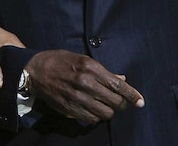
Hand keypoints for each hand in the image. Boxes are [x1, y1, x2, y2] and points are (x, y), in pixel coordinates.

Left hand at [0, 0, 23, 89]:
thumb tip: (0, 86)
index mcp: (11, 42)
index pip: (25, 59)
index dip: (27, 72)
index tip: (27, 87)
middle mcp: (4, 46)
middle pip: (13, 65)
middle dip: (11, 78)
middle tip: (12, 95)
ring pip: (0, 67)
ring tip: (1, 94)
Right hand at [24, 50, 144, 123]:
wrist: (37, 71)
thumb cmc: (61, 61)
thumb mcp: (83, 60)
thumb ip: (104, 72)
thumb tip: (122, 79)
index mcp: (91, 68)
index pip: (118, 85)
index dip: (132, 95)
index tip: (141, 102)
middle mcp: (86, 83)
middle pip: (114, 101)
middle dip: (121, 103)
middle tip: (120, 102)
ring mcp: (78, 98)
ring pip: (105, 113)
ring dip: (109, 111)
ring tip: (106, 105)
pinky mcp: (71, 109)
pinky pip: (92, 119)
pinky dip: (96, 116)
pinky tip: (94, 109)